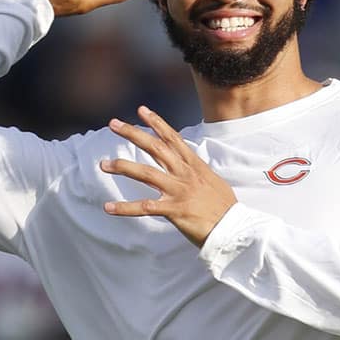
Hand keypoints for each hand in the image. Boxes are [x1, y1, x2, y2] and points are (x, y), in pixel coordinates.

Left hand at [100, 106, 237, 246]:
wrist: (235, 228)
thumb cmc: (225, 208)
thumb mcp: (213, 182)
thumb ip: (198, 173)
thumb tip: (191, 166)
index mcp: (194, 166)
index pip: (173, 138)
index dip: (157, 123)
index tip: (141, 110)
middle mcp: (185, 174)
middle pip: (155, 148)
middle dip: (133, 133)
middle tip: (113, 124)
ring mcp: (179, 191)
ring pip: (146, 173)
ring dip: (123, 167)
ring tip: (104, 165)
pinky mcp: (175, 210)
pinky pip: (145, 207)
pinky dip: (125, 208)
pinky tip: (108, 207)